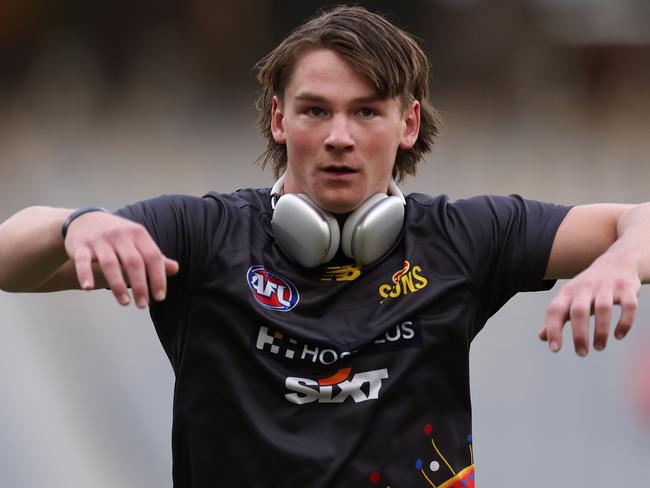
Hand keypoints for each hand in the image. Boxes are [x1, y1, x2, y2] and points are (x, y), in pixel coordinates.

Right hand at [63, 212, 178, 307]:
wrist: (84, 220)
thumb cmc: (118, 236)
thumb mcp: (138, 241)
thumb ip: (154, 256)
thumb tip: (175, 269)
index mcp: (138, 233)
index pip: (153, 257)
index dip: (158, 277)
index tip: (160, 296)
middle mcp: (120, 235)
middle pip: (133, 262)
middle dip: (140, 286)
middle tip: (143, 305)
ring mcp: (100, 240)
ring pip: (110, 264)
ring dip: (118, 285)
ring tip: (125, 303)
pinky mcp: (80, 245)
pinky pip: (83, 261)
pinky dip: (85, 274)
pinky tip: (88, 288)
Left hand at [539, 256, 640, 355]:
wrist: (617, 261)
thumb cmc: (589, 288)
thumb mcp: (569, 298)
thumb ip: (557, 317)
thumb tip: (542, 337)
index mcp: (568, 292)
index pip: (555, 310)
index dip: (553, 329)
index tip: (555, 349)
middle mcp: (585, 287)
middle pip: (579, 311)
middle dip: (579, 334)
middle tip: (581, 353)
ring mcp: (607, 286)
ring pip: (603, 309)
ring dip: (601, 331)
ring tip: (599, 347)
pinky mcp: (627, 288)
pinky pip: (628, 306)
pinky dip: (624, 322)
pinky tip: (618, 336)